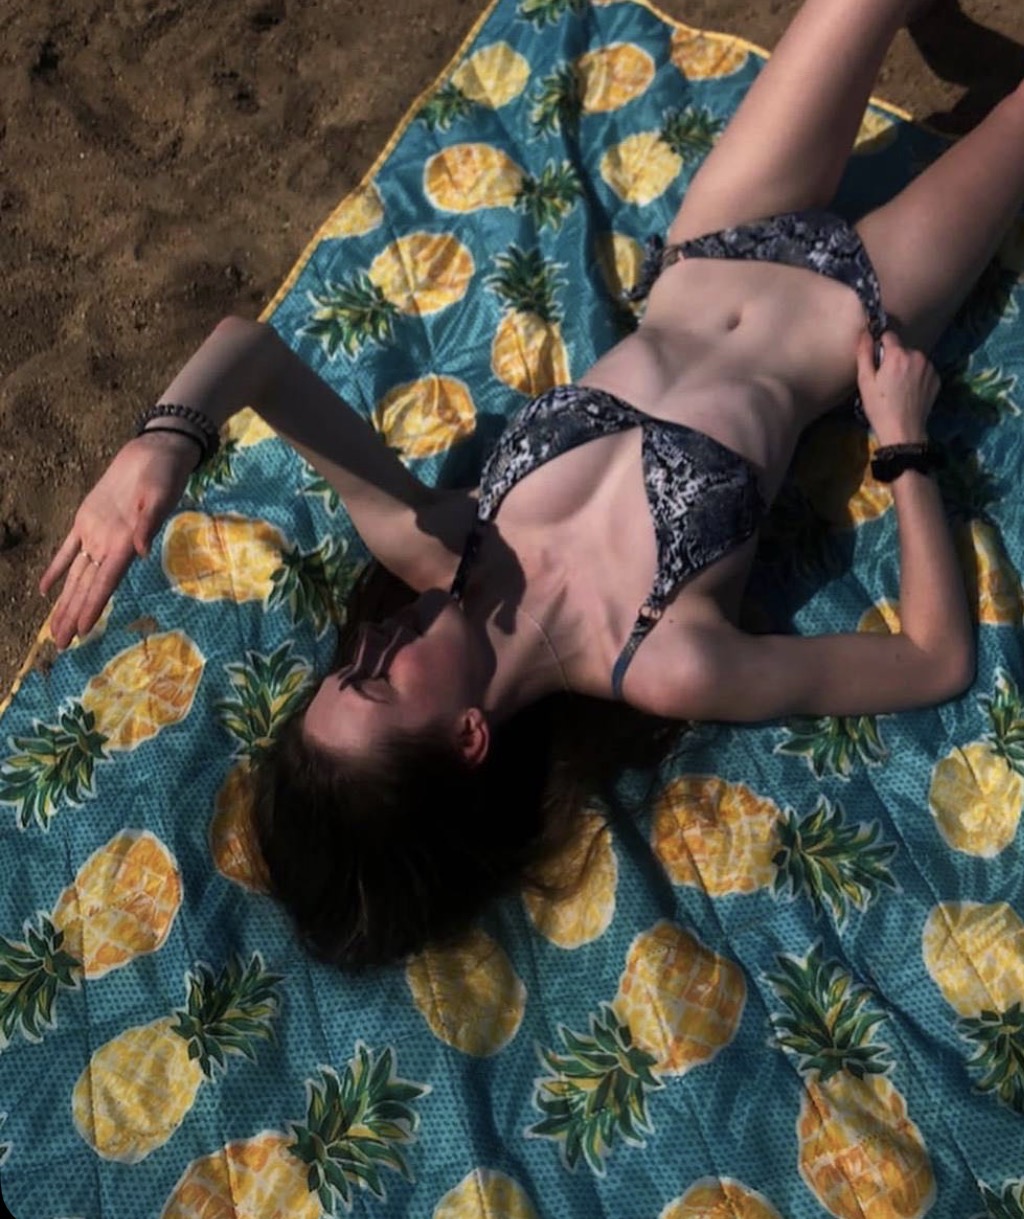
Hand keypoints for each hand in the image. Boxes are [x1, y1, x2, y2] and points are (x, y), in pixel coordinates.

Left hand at [39, 431, 198, 649]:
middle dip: (74, 615)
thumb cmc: (163, 473)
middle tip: (60, 645)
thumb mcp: (159, 495)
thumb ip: (149, 522)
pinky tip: (44, 589)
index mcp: (124, 543)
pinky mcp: (87, 519)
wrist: (155, 453)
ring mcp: (97, 534)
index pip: (106, 582)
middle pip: (87, 587)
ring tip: (55, 629)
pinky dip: (56, 569)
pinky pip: (68, 550)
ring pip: (77, 575)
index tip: (82, 631)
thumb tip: (142, 552)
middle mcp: (109, 545)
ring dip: (66, 602)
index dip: (93, 606)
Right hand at [855, 328, 939, 442]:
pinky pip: (923, 370)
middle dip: (894, 358)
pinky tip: (909, 392)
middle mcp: (917, 356)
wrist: (903, 431)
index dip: (880, 347)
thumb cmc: (880, 408)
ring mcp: (929, 367)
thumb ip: (864, 353)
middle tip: (886, 380)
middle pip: (902, 348)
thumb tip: (865, 333)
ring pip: (913, 358)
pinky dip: (916, 376)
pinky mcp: (937, 378)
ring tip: (898, 388)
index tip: (877, 363)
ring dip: (906, 366)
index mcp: (898, 355)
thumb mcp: (865, 382)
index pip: (889, 335)